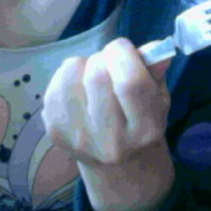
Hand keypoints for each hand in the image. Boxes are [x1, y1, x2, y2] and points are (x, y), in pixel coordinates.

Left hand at [42, 38, 174, 210]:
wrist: (117, 164)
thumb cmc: (140, 120)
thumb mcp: (157, 97)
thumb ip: (154, 70)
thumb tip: (154, 46)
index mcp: (145, 129)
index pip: (130, 82)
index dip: (123, 53)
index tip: (122, 48)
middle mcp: (111, 141)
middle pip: (97, 76)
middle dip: (102, 58)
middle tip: (107, 64)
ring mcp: (79, 139)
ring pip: (70, 75)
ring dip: (82, 65)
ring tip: (92, 77)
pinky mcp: (55, 133)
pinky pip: (53, 86)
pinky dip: (65, 77)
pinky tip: (78, 89)